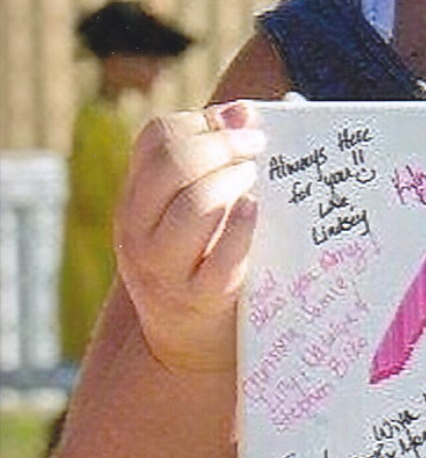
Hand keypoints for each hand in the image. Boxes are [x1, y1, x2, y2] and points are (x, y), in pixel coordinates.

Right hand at [114, 102, 265, 372]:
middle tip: (258, 146)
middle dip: (222, 145)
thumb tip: (244, 111)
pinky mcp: (199, 300)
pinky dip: (242, 229)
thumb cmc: (203, 260)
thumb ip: (215, 161)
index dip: (199, 121)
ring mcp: (164, 269)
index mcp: (136, 199)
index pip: (154, 139)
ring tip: (254, 178)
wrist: (187, 345)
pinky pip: (220, 260)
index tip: (241, 123)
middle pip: (172, 165)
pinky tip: (256, 209)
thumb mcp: (194, 212)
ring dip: (231, 181)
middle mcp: (139, 231)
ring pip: (191, 207)